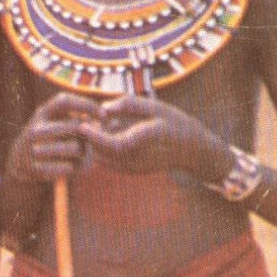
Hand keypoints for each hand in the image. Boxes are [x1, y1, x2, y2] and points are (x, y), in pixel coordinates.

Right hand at [7, 92, 101, 182]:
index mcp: (41, 113)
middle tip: (88, 142)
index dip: (86, 105)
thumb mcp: (56, 121)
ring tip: (78, 154)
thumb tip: (108, 120)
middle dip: (87, 134)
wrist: (20, 162)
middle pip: (75, 126)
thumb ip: (79, 117)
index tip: (104, 115)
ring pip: (74, 147)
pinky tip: (69, 167)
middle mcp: (35, 128)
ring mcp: (32, 149)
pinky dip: (73, 168)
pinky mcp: (35, 168)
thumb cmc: (51, 139)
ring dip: (82, 152)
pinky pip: (68, 167)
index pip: (64, 100)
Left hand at [80, 94, 228, 178]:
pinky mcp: (132, 172)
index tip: (83, 124)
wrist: (194, 151)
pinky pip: (109, 164)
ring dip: (96, 145)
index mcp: (145, 140)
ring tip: (105, 126)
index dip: (94, 136)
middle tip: (92, 120)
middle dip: (91, 138)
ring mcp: (135, 168)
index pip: (113, 145)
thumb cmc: (175, 123)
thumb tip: (102, 109)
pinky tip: (112, 136)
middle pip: (102, 154)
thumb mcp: (155, 106)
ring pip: (103, 160)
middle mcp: (139, 158)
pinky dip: (102, 151)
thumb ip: (127, 104)